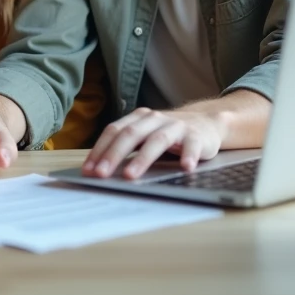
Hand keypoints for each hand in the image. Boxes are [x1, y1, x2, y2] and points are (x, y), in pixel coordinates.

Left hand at [83, 107, 226, 178]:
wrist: (206, 123)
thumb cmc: (168, 135)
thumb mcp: (145, 136)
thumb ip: (126, 148)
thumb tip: (99, 170)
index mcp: (138, 118)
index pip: (114, 131)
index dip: (99, 149)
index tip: (88, 169)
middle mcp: (154, 119)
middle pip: (131, 135)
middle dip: (113, 155)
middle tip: (101, 174)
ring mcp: (176, 126)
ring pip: (157, 140)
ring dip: (142, 159)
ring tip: (130, 176)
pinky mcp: (196, 136)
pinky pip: (191, 146)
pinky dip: (188, 156)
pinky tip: (185, 167)